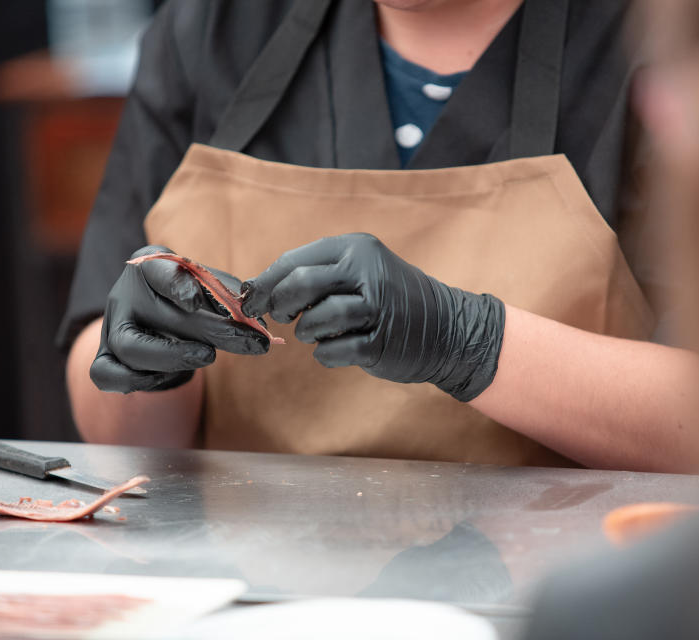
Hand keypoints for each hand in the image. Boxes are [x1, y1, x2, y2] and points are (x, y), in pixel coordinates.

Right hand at [90, 245, 269, 392]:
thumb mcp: (208, 288)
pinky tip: (170, 376)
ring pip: (131, 347)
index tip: (196, 301)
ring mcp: (111, 327)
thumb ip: (230, 301)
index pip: (160, 272)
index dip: (178, 286)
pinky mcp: (103, 357)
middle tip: (249, 341)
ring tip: (209, 357)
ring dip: (175, 357)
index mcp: (151, 267)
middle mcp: (125, 295)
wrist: (155, 319)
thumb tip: (258, 325)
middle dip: (212, 331)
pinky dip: (138, 381)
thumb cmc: (189, 299)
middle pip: (160, 316)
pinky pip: (107, 374)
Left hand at [241, 233, 504, 400]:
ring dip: (308, 332)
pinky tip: (337, 350)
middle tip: (283, 317)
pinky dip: (326, 354)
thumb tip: (260, 290)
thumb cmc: (392, 301)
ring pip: (316, 319)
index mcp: (356, 248)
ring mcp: (376, 308)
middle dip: (282, 305)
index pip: (294, 260)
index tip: (250, 301)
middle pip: (300, 284)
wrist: (448, 329)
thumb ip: (317, 275)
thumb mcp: (361, 271)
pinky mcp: (381, 342)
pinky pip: (333, 351)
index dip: (265, 283)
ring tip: (318, 333)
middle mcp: (367, 272)